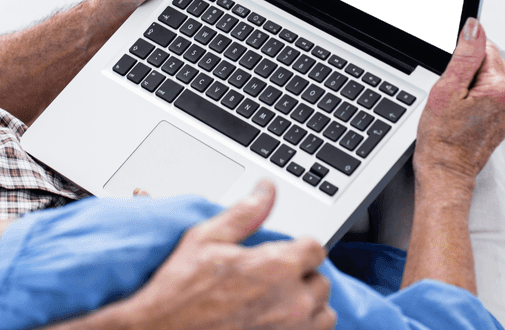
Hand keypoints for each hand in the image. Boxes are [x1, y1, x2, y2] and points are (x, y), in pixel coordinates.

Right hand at [126, 180, 335, 329]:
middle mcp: (291, 301)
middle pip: (321, 280)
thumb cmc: (181, 290)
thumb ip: (246, 212)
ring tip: (280, 301)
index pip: (316, 248)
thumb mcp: (207, 238)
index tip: (284, 251)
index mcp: (277, 266)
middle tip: (276, 278)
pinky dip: (302, 328)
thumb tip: (267, 189)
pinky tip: (278, 321)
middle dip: (303, 276)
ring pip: (323, 313)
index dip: (300, 247)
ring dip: (308, 305)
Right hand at [413, 18, 504, 186]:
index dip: (463, 58)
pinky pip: (493, 94)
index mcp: (501, 89)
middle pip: (491, 63)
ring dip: (472, 84)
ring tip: (457, 105)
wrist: (446, 173)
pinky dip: (477, 97)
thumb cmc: (441, 138)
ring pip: (491, 78)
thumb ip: (465, 55)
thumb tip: (475, 26)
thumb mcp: (446, 90)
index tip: (451, 76)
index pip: (486, 49)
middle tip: (452, 94)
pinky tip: (463, 112)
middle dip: (468, 71)